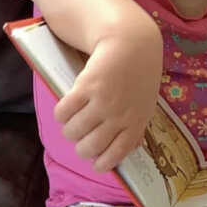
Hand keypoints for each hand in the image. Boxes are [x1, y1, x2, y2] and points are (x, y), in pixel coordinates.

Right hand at [54, 23, 162, 170]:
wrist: (131, 43)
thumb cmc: (139, 74)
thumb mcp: (145, 104)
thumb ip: (137, 126)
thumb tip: (131, 147)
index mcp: (135, 123)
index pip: (116, 154)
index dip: (102, 163)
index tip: (95, 162)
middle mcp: (119, 117)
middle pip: (89, 147)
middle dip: (80, 148)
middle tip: (79, 138)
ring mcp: (102, 103)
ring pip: (73, 131)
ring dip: (68, 130)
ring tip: (70, 122)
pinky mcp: (85, 88)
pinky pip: (63, 112)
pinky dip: (61, 114)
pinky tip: (65, 109)